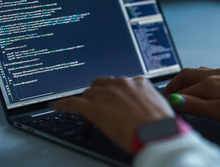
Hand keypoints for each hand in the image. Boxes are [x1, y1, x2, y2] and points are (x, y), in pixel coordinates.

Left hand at [53, 76, 173, 152]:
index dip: (113, 93)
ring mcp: (107, 95)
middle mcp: (122, 84)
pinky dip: (64, 104)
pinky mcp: (94, 108)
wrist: (158, 135)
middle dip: (98, 93)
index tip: (112, 100)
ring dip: (86, 101)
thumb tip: (144, 109)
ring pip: (88, 92)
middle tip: (97, 106)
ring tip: (84, 113)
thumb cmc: (161, 126)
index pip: (120, 83)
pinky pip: (74, 103)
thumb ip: (147, 102)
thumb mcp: (158, 108)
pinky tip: (58, 107)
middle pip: (101, 84)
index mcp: (139, 83)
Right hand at [164, 67, 219, 127]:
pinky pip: (211, 74)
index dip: (172, 95)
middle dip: (176, 83)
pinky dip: (201, 81)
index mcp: (209, 82)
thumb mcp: (219, 111)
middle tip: (169, 94)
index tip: (166, 102)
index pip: (182, 86)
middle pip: (188, 74)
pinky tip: (206, 88)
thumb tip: (174, 100)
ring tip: (184, 91)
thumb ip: (194, 105)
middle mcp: (216, 73)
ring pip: (200, 73)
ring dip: (188, 80)